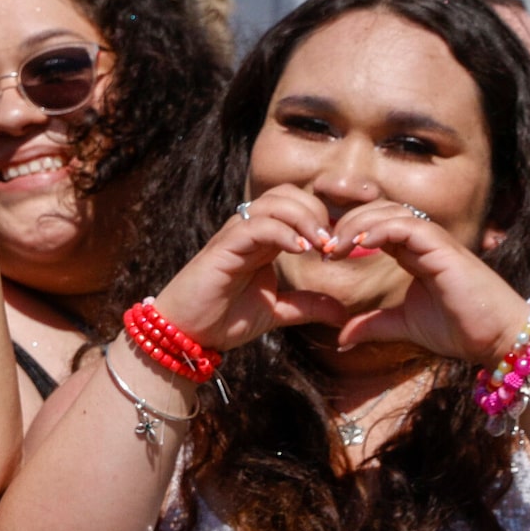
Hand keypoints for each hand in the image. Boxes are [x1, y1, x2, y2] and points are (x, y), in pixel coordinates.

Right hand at [147, 185, 353, 352]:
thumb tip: (342, 313)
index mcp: (262, 241)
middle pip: (287, 194)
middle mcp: (248, 232)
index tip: (339, 248)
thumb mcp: (276, 311)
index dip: (322, 218)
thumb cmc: (221, 321)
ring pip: (273, 203)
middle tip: (332, 244)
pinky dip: (283, 232)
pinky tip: (299, 249)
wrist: (187, 336)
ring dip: (304, 218)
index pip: (296, 205)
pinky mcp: (222, 248)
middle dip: (316, 212)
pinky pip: (257, 226)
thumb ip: (307, 306)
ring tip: (320, 245)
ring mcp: (234, 237)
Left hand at [325, 202, 529, 364]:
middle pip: (379, 210)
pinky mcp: (445, 249)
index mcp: (414, 253)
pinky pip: (409, 226)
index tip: (326, 255)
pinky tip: (361, 245)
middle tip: (325, 249)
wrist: (497, 339)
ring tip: (336, 247)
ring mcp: (436, 242)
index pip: (375, 225)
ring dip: (358, 224)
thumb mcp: (403, 326)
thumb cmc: (460, 329)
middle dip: (347, 223)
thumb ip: (371, 326)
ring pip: (392, 212)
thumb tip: (340, 338)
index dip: (347, 232)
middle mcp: (424, 241)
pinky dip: (381, 229)